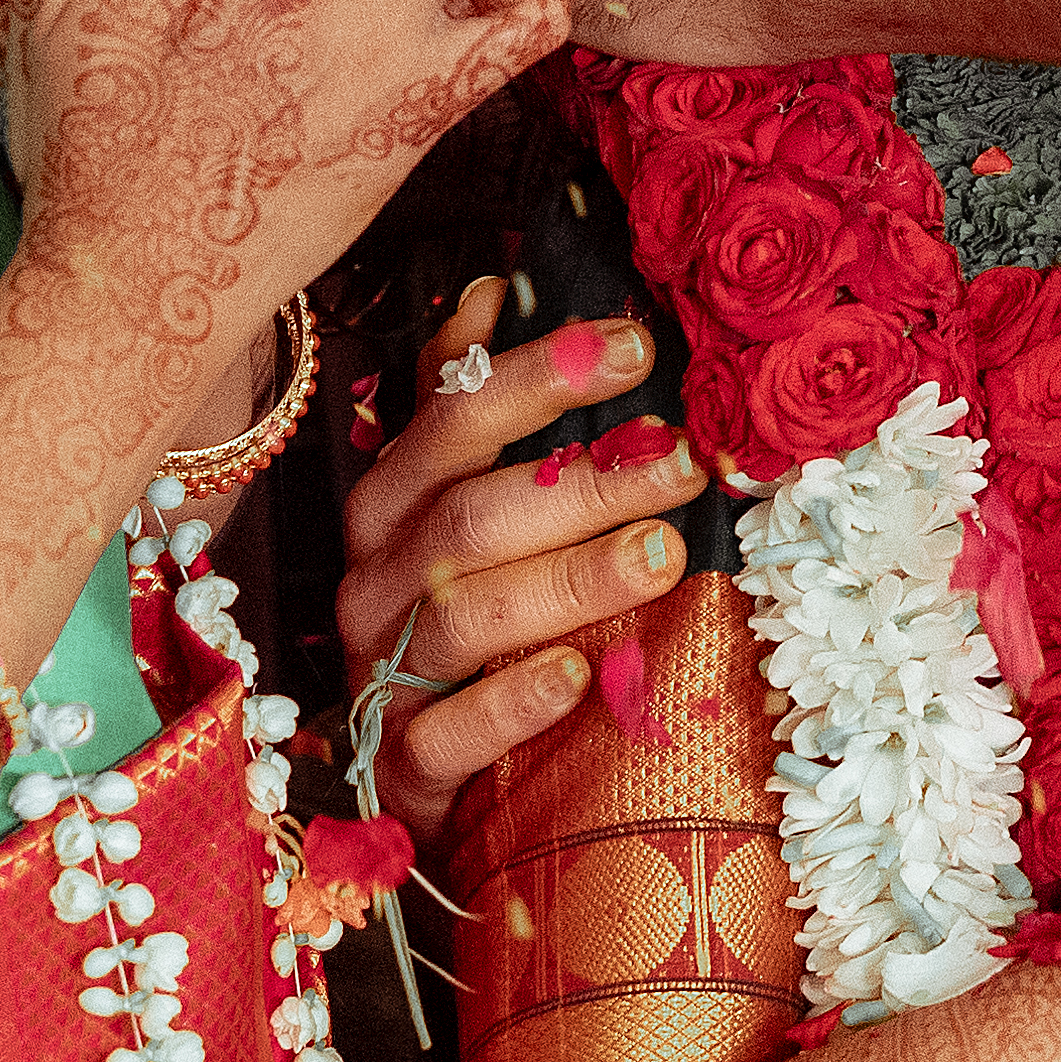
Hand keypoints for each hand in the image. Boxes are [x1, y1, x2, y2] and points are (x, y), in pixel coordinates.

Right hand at [336, 277, 700, 817]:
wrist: (423, 771)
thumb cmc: (459, 616)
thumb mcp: (459, 504)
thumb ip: (466, 406)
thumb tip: (489, 290)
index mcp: (393, 503)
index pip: (454, 419)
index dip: (541, 378)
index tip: (638, 349)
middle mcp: (377, 578)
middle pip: (470, 516)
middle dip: (581, 483)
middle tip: (683, 463)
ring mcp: (385, 671)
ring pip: (463, 615)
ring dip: (568, 579)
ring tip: (662, 553)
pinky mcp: (403, 765)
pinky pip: (446, 734)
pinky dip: (509, 703)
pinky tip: (574, 675)